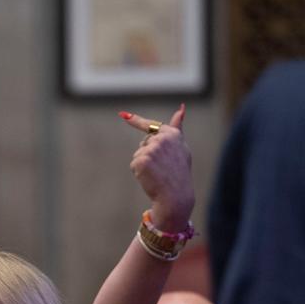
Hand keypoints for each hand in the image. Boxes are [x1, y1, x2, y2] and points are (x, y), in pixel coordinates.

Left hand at [120, 105, 194, 231]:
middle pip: (145, 143)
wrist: (175, 195)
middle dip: (150, 154)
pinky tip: (150, 177)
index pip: (151, 125)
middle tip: (163, 167)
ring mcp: (151, 149)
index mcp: (172, 134)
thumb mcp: (181, 147)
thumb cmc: (179, 172)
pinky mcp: (141, 160)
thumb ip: (177, 127)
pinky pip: (134, 163)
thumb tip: (181, 108)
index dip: (136, 120)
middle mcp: (162, 138)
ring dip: (144, 164)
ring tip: (158, 172)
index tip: (123, 115)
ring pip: (139, 153)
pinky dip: (139, 172)